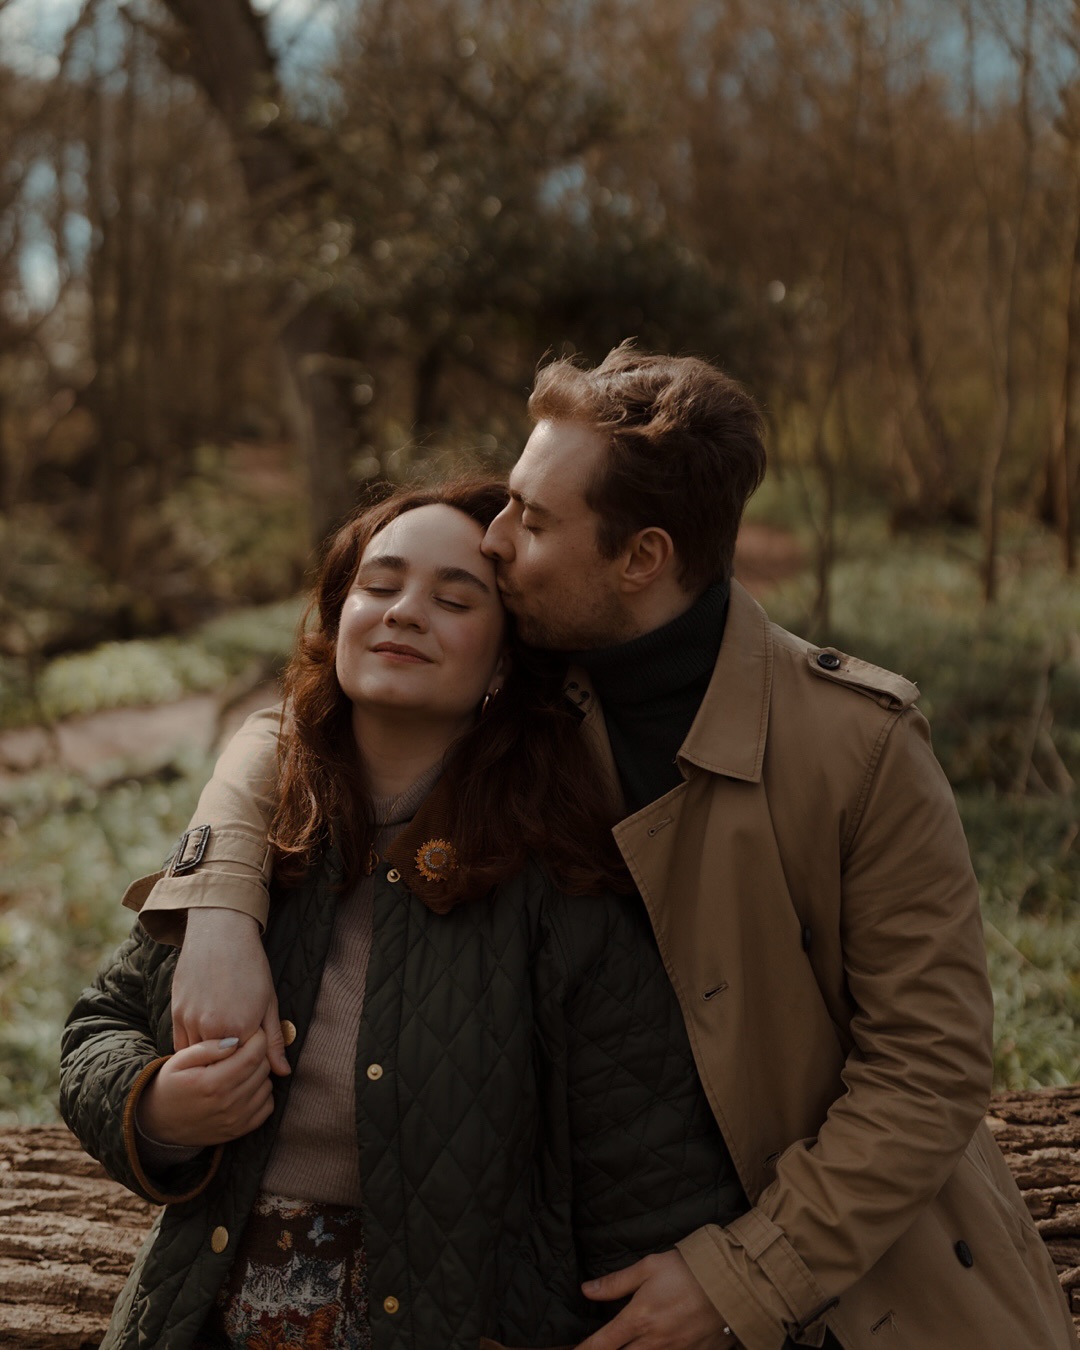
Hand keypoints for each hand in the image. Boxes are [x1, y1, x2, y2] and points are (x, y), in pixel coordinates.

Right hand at [136, 1030, 275, 1146]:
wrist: (159, 1123)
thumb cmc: (170, 1085)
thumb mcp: (179, 1060)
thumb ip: (207, 1048)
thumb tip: (235, 1040)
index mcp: (212, 1083)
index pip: (254, 1055)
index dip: (259, 1038)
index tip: (251, 1032)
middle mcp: (227, 1104)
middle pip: (263, 1068)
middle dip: (258, 1053)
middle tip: (244, 1049)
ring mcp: (235, 1120)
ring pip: (267, 1085)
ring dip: (259, 1073)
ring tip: (241, 1068)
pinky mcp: (239, 1131)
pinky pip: (267, 1106)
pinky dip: (261, 1093)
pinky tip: (244, 1087)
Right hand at [172, 907, 288, 1075]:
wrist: (220, 933)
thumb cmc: (251, 965)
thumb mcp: (269, 1002)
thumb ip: (274, 1040)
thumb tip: (283, 1072)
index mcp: (241, 1027)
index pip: (245, 1065)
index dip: (251, 1062)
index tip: (255, 1053)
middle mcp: (214, 1028)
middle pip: (220, 1064)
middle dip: (230, 1063)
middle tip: (238, 1049)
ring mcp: (191, 1021)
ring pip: (199, 1057)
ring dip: (210, 1058)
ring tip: (222, 1043)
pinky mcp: (176, 1013)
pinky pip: (182, 1045)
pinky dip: (194, 1049)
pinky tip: (204, 1040)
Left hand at [577, 1250, 735, 1348]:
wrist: (732, 1282)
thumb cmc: (688, 1269)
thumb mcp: (648, 1267)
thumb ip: (616, 1283)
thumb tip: (586, 1290)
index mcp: (639, 1319)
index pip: (601, 1345)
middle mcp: (654, 1342)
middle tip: (604, 1346)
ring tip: (631, 1343)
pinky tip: (657, 1344)